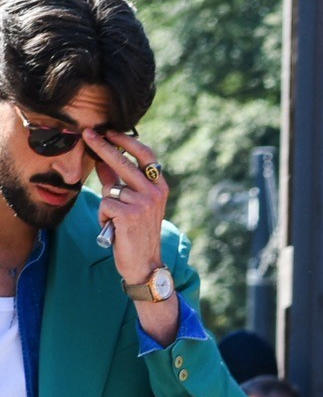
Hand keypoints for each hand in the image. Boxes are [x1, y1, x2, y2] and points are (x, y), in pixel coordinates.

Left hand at [84, 127, 176, 336]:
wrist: (145, 265)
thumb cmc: (137, 234)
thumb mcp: (133, 204)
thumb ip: (119, 181)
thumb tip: (102, 157)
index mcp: (160, 187)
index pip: (144, 155)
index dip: (125, 141)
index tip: (109, 131)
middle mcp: (155, 193)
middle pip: (123, 161)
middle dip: (103, 146)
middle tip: (87, 133)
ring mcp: (143, 203)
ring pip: (110, 189)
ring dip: (107, 204)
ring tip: (117, 222)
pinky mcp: (129, 214)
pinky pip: (105, 204)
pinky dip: (105, 217)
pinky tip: (115, 229)